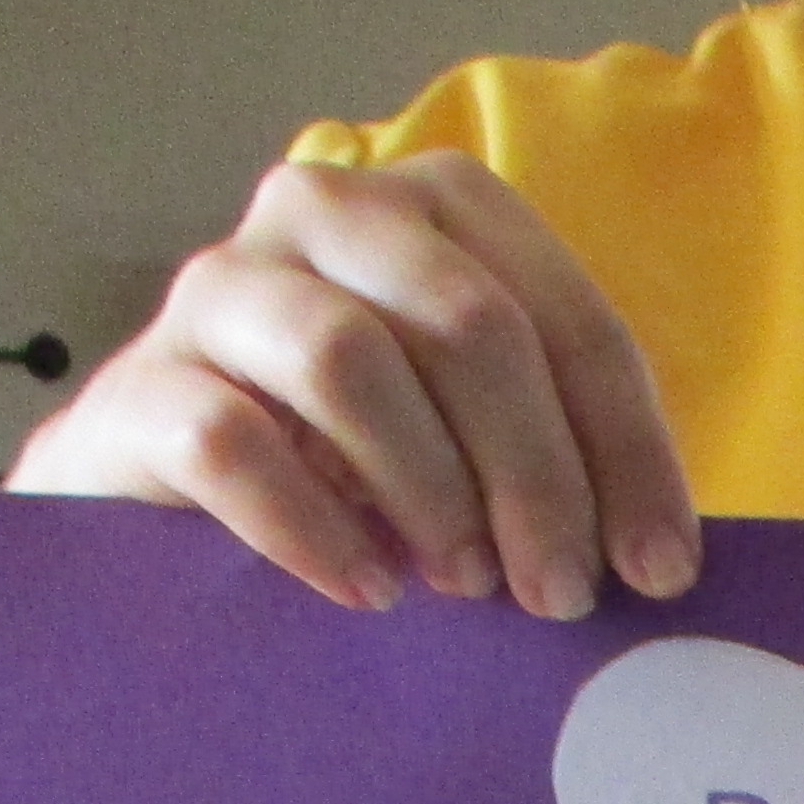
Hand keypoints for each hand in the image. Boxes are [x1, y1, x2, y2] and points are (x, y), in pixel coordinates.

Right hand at [8, 154, 697, 617]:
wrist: (160, 496)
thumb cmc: (353, 466)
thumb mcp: (472, 439)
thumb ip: (556, 454)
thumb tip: (663, 563)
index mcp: (433, 212)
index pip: (562, 315)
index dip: (627, 447)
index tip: (661, 570)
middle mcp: (322, 214)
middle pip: (465, 322)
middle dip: (535, 470)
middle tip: (559, 591)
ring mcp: (220, 288)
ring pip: (346, 358)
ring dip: (428, 486)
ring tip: (463, 584)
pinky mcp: (140, 383)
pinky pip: (230, 439)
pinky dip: (313, 524)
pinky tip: (366, 587)